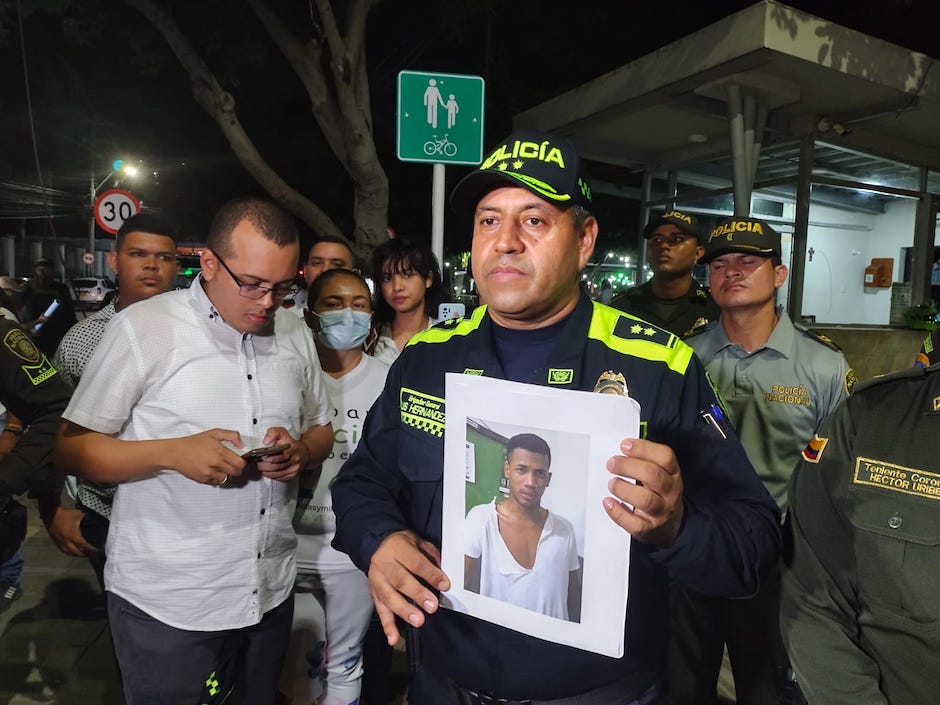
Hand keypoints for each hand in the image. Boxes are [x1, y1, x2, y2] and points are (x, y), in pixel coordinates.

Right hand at [43, 507, 95, 556]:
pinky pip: (63, 550)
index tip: (95, 550)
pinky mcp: (56, 541)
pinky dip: (69, 552)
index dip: (90, 549)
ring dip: (76, 555)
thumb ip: (86, 519)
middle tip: (90, 554)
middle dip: (84, 554)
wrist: (51, 514)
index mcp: (73, 536)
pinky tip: (72, 552)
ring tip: (82, 554)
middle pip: (76, 552)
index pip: (83, 545)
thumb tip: (92, 520)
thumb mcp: (78, 515)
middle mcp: (66, 541)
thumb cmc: (65, 514)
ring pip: (69, 552)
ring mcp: (60, 542)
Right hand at [169, 429, 245, 485]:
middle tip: (233, 465)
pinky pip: (216, 482)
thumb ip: (232, 436)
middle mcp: (215, 464)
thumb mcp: (214, 433)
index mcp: (220, 452)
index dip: (243, 463)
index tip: (241, 461)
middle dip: (237, 469)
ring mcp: (209, 474)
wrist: (176, 452)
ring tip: (221, 467)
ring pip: (226, 479)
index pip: (240, 464)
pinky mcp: (203, 480)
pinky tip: (212, 470)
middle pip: (236, 473)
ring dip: (226, 474)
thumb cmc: (194, 442)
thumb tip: (241, 445)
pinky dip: (217, 478)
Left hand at [254, 427, 303, 481]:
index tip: (261, 457)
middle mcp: (295, 460)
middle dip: (265, 466)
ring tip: (260, 469)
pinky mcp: (293, 475)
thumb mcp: (282, 433)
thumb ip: (273, 433)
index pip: (281, 456)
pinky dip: (272, 476)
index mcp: (292, 449)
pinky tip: (267, 472)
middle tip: (257, 464)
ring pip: (278, 474)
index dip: (270, 458)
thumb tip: (266, 442)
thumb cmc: (289, 443)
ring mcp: (294, 468)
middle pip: (278, 466)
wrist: (304, 452)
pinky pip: (281, 478)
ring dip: (267, 472)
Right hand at [367, 530, 449, 645]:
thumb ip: (430, 555)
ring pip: (389, 597)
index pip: (416, 563)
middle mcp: (384, 564)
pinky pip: (380, 610)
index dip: (431, 574)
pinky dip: (387, 626)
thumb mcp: (417, 542)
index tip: (445, 585)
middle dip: (417, 594)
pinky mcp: (373, 593)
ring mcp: (377, 580)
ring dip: (404, 611)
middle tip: (432, 606)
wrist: (376, 544)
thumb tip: (444, 573)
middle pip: (401, 580)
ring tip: (418, 621)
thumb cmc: (402, 545)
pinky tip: (394, 639)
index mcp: (397, 548)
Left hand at [603, 438, 683, 547]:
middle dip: (628, 466)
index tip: (624, 445)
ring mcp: (660, 512)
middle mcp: (670, 492)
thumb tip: (622, 447)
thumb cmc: (658, 493)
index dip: (644, 448)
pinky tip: (609, 502)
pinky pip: (634, 523)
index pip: (665, 457)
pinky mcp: (648, 529)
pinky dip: (618, 512)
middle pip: (652, 475)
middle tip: (612, 463)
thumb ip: (645, 460)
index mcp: (672, 474)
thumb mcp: (660, 474)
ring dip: (623, 489)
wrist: (669, 526)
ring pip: (644, 499)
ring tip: (612, 483)